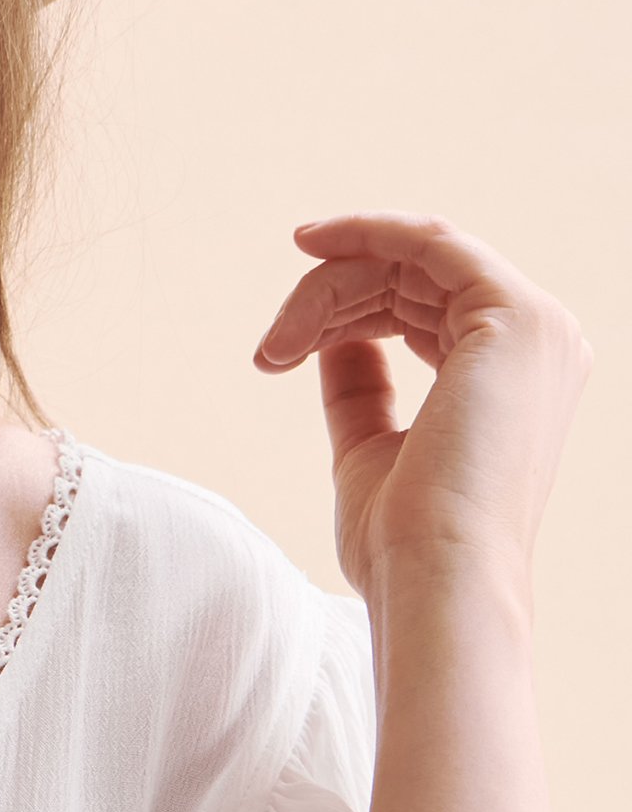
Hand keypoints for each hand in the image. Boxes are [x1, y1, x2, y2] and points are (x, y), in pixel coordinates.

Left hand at [251, 211, 593, 607]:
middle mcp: (542, 347)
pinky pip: (429, 241)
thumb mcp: (370, 444)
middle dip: (328, 299)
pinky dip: (365, 232)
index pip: (425, 311)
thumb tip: (335, 336)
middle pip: (413, 280)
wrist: (433, 580)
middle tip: (269, 350)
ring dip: (329, 287)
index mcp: (516, 380)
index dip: (347, 310)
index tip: (278, 342)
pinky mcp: (514, 315)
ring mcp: (536, 328)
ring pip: (409, 260)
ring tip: (277, 344)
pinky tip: (312, 245)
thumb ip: (361, 385)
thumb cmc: (401, 538)